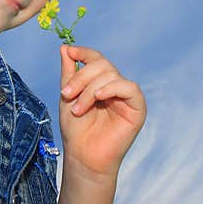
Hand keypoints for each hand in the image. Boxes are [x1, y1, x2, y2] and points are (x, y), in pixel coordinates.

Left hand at [58, 44, 146, 179]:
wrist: (83, 156)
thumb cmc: (76, 130)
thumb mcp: (68, 96)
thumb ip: (69, 73)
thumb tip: (65, 47)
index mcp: (100, 82)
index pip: (96, 59)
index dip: (84, 53)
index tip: (70, 51)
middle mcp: (115, 86)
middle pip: (102, 64)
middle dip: (81, 77)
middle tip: (66, 94)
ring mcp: (126, 96)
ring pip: (111, 75)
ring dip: (90, 89)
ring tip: (78, 109)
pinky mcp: (137, 108)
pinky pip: (129, 88)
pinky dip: (112, 88)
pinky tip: (99, 97)